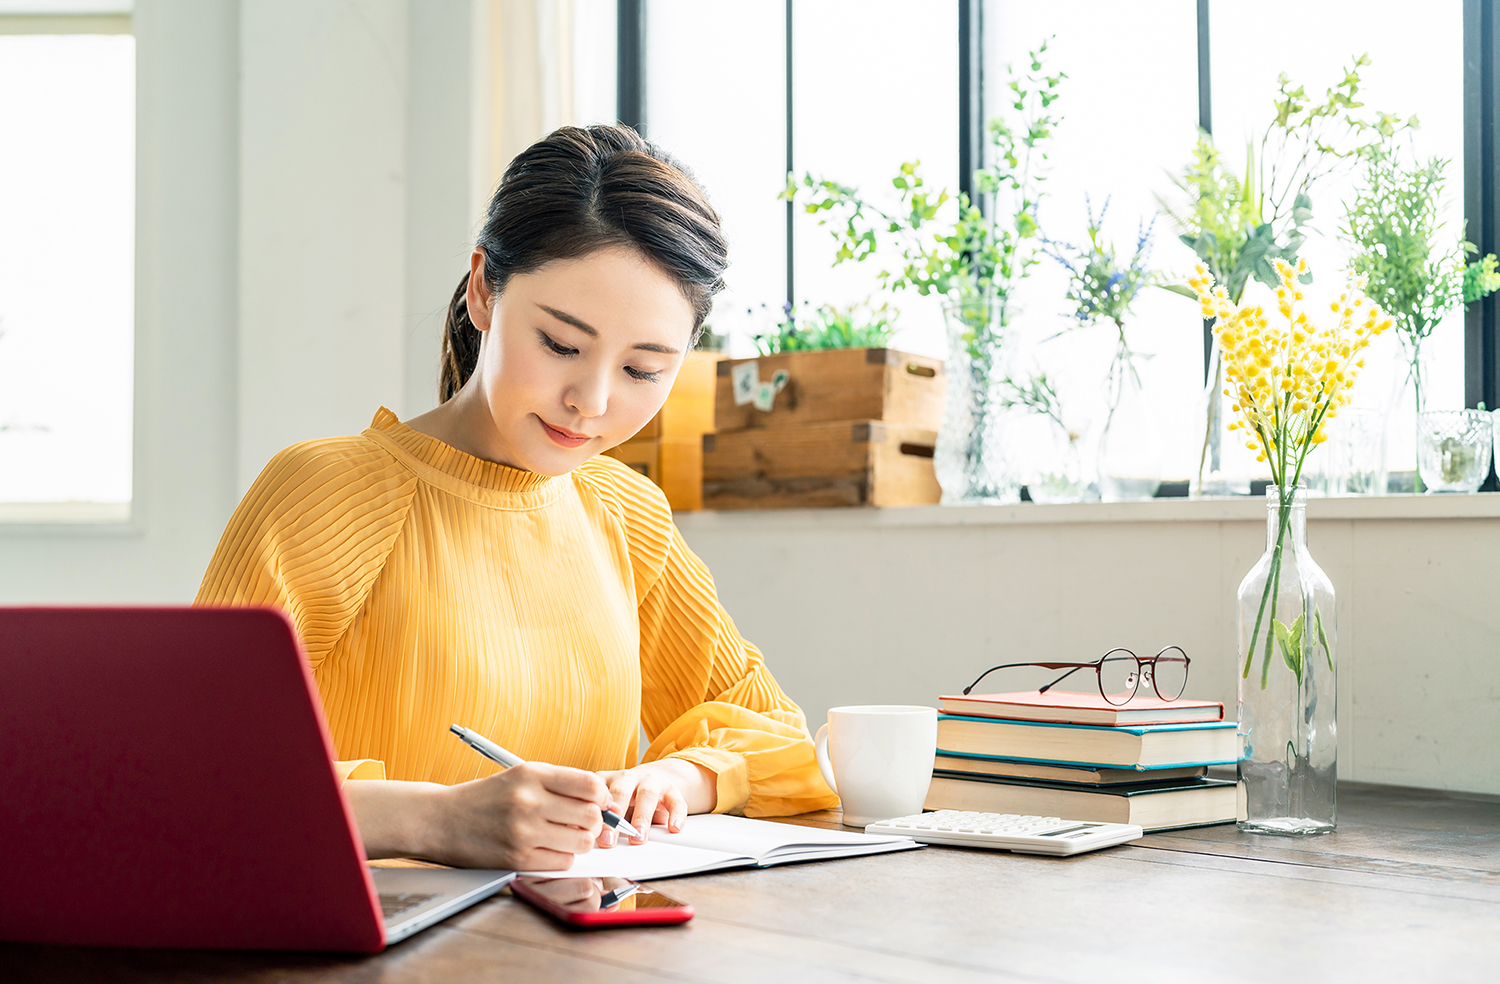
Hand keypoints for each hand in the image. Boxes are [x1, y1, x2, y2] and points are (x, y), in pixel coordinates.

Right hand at [344, 762, 610, 870]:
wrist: (440, 820)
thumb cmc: (484, 799)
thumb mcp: (519, 776)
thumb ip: (558, 784)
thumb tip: (602, 800)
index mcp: (531, 774)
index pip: (590, 785)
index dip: (602, 796)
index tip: (598, 802)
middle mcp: (528, 801)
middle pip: (591, 816)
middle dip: (593, 822)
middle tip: (580, 823)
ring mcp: (523, 831)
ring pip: (581, 842)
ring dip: (579, 842)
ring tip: (564, 837)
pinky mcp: (517, 859)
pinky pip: (562, 862)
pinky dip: (562, 858)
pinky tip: (548, 850)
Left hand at [594, 758, 715, 847]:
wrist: (656, 777)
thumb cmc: (626, 798)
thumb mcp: (609, 804)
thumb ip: (599, 818)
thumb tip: (585, 840)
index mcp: (608, 780)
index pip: (597, 792)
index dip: (592, 810)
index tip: (588, 830)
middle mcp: (629, 777)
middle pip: (620, 792)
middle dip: (613, 818)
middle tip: (608, 841)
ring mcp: (651, 781)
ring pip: (647, 795)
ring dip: (642, 818)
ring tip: (638, 837)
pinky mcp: (672, 790)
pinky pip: (675, 801)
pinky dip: (676, 815)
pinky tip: (673, 828)